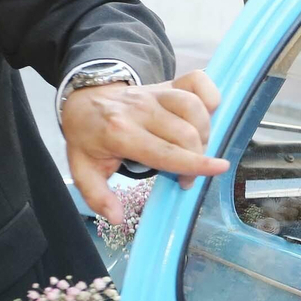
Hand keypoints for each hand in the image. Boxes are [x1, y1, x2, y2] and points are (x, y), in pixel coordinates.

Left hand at [60, 69, 228, 224]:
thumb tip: (117, 217)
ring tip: (196, 148)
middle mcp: (140, 110)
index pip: (165, 151)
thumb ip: (97, 196)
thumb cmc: (89, 136)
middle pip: (186, 133)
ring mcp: (155, 93)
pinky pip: (197, 82)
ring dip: (205, 131)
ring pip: (194, 108)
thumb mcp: (82, 169)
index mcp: (120, 133)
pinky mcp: (166, 83)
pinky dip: (210, 96)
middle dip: (198, 157)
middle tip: (188, 174)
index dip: (195, 162)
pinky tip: (207, 113)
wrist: (84, 99)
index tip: (218, 169)